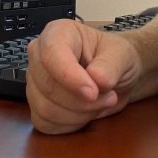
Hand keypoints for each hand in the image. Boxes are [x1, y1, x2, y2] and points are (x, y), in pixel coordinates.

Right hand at [26, 19, 141, 133]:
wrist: (115, 77)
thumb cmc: (115, 58)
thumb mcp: (122, 55)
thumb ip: (110, 65)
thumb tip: (97, 79)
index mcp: (58, 33)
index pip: (51, 55)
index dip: (69, 76)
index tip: (93, 92)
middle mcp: (40, 55)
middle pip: (48, 86)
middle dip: (82, 100)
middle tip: (109, 96)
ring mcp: (35, 82)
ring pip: (46, 109)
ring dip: (79, 114)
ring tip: (100, 102)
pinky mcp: (37, 106)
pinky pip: (45, 124)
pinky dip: (70, 124)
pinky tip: (85, 113)